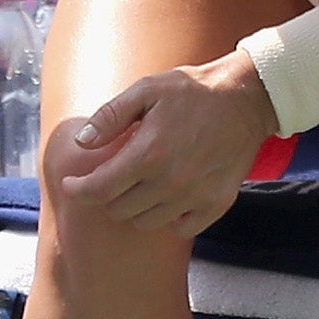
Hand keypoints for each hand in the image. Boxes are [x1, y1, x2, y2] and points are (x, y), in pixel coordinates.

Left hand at [59, 53, 280, 236]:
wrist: (246, 97)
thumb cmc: (193, 90)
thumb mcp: (146, 90)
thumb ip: (110, 117)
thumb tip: (82, 142)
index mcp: (148, 154)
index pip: (98, 190)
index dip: (78, 190)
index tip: (72, 184)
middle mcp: (170, 182)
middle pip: (119, 209)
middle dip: (108, 194)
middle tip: (115, 175)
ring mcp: (195, 196)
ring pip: (146, 222)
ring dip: (137, 207)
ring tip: (142, 184)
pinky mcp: (216, 203)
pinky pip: (181, 229)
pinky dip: (170, 219)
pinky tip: (169, 197)